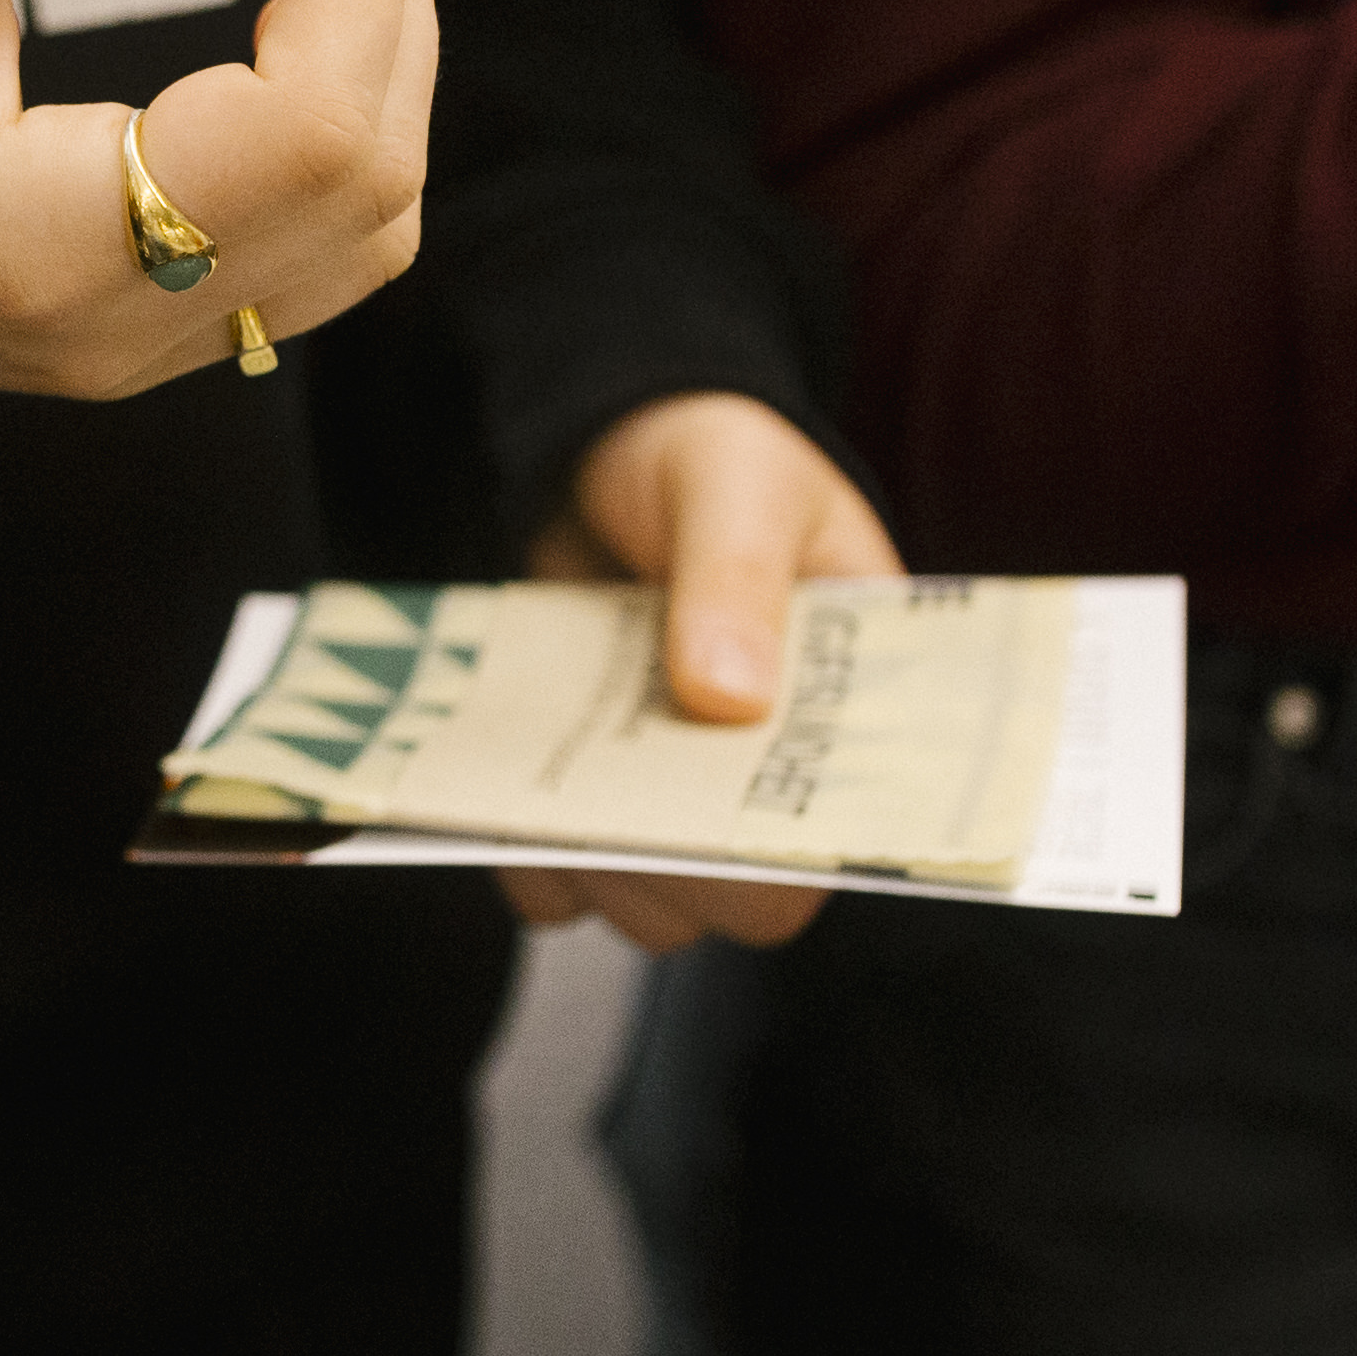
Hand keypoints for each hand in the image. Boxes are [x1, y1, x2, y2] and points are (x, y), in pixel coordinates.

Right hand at [0, 0, 434, 398]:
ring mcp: (135, 352)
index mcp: (45, 244)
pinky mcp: (137, 337)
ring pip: (365, 227)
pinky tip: (303, 9)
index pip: (311, 127)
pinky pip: (313, 249)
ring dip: (383, 60)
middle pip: (368, 178)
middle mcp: (116, 329)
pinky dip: (343, 121)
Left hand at [502, 391, 901, 955]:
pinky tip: (494, 805)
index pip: (862, 825)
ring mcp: (685, 792)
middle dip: (687, 876)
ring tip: (549, 801)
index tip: (727, 829)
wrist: (606, 447)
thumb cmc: (706, 454)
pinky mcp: (599, 797)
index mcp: (862, 700)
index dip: (804, 851)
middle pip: (754, 897)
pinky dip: (527, 864)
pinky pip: (565, 881)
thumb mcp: (732, 488)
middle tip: (619, 813)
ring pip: (660, 908)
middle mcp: (781, 770)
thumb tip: (730, 699)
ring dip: (602, 876)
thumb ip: (734, 578)